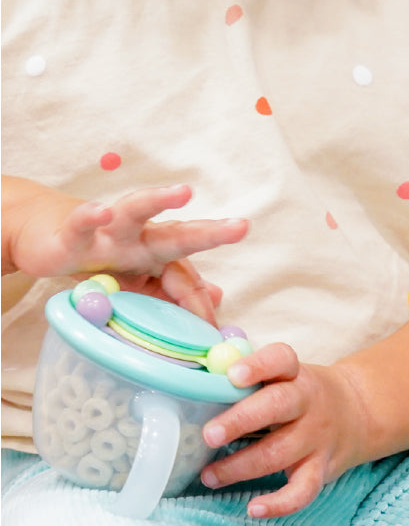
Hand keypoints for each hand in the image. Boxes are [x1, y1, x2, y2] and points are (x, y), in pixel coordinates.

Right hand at [4, 179, 247, 323]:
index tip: (211, 333)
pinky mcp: (74, 233)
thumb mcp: (137, 281)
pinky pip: (82, 224)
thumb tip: (216, 296)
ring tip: (184, 192)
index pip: (185, 282)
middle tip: (241, 227)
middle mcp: (141, 239)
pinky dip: (91, 217)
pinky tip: (103, 212)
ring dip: (159, 200)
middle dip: (211, 233)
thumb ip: (174, 288)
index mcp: (159, 255)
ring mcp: (109, 233)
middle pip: (179, 236)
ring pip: (136, 211)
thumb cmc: (102, 259)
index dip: (199, 306)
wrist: (50, 235)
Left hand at [199, 344, 367, 517]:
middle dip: (241, 420)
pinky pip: (303, 490)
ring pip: (279, 453)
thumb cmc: (302, 394)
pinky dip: (280, 504)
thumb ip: (251, 376)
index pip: (280, 360)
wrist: (356, 412)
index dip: (258, 366)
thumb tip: (204, 373)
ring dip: (239, 467)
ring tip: (209, 476)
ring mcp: (316, 437)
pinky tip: (254, 508)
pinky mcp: (321, 469)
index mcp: (295, 374)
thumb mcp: (287, 375)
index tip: (232, 375)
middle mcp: (308, 402)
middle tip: (210, 434)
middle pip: (278, 405)